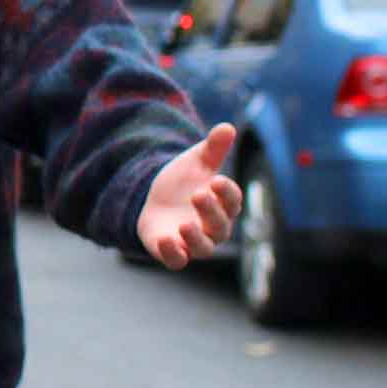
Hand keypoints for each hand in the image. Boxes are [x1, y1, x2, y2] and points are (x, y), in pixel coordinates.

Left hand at [135, 122, 242, 268]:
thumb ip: (213, 148)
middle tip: (198, 194)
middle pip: (220, 225)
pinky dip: (173, 254)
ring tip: (185, 225)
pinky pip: (177, 260)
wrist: (153, 198)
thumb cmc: (183, 181)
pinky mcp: (173, 252)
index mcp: (223, 204)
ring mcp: (193, 242)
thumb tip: (227, 127)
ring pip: (203, 248)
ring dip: (195, 238)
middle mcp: (213, 227)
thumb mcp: (196, 161)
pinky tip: (165, 240)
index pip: (232, 201)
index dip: (227, 193)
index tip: (217, 180)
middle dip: (211, 211)